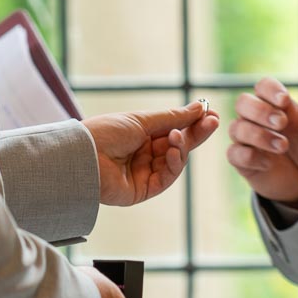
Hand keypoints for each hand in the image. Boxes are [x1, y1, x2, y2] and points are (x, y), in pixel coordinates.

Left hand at [83, 100, 219, 206]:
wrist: (84, 155)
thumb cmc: (106, 132)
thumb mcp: (143, 120)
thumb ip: (173, 117)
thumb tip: (199, 107)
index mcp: (141, 135)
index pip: (173, 129)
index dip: (192, 122)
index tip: (211, 114)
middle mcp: (143, 154)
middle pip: (177, 146)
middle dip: (195, 134)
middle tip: (213, 122)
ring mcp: (143, 173)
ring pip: (174, 162)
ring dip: (181, 148)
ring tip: (180, 136)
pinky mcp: (142, 191)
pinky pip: (165, 179)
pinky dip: (173, 165)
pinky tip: (173, 152)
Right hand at [227, 77, 297, 204]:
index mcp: (274, 104)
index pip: (263, 86)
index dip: (270, 89)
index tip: (284, 100)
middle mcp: (255, 118)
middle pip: (242, 102)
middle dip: (260, 111)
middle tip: (282, 123)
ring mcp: (245, 138)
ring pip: (237, 128)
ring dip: (260, 135)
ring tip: (283, 146)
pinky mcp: (241, 160)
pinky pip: (234, 153)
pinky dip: (250, 157)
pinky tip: (268, 163)